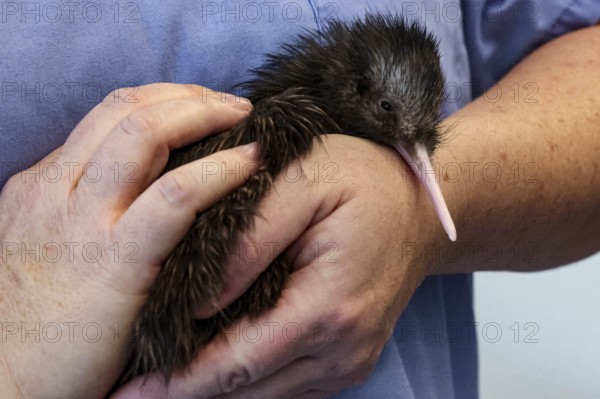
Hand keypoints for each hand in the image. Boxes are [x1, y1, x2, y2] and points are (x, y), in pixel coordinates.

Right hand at [0, 83, 256, 397]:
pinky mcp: (116, 260)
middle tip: (231, 103)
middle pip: (127, 110)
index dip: (162, 100)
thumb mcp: (44, 249)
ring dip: (204, 115)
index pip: (108, 115)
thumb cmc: (36, 323)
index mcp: (42, 185)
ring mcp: (84, 221)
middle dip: (188, 96)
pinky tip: (247, 165)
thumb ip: (81, 211)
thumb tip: (140, 187)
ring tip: (244, 119)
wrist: (8, 384)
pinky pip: (175, 196)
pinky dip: (217, 171)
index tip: (201, 106)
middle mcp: (57, 190)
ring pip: (146, 135)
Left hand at [112, 134, 444, 397]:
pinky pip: (284, 383)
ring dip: (211, 387)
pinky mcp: (345, 361)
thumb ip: (249, 239)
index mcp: (330, 309)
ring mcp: (347, 362)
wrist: (416, 207)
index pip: (238, 362)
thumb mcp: (305, 183)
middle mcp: (343, 350)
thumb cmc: (364, 182)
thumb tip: (198, 299)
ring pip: (262, 394)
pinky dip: (243, 377)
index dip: (178, 382)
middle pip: (246, 390)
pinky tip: (212, 362)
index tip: (127, 392)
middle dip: (184, 392)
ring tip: (160, 378)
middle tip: (129, 389)